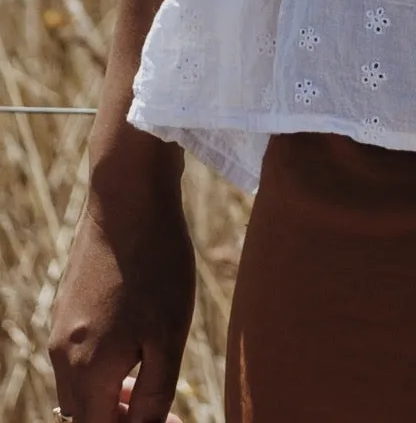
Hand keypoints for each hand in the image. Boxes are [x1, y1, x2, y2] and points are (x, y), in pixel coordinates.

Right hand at [49, 191, 194, 422]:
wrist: (128, 198)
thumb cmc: (156, 265)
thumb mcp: (169, 335)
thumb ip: (155, 393)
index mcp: (87, 373)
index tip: (171, 420)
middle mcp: (63, 358)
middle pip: (86, 416)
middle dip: (122, 419)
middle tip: (165, 407)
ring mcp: (60, 331)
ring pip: (80, 389)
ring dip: (113, 395)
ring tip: (153, 375)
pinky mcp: (65, 307)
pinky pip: (79, 357)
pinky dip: (104, 367)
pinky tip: (137, 341)